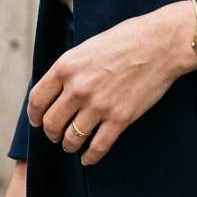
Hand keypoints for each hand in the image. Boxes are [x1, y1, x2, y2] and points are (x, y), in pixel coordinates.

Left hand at [27, 0, 196, 166]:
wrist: (161, 43)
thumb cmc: (127, 39)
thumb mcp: (88, 46)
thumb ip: (70, 68)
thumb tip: (57, 89)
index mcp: (66, 66)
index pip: (37, 100)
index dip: (35, 115)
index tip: (38, 121)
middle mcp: (78, 88)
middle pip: (51, 123)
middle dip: (52, 133)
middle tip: (57, 135)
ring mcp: (99, 105)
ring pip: (71, 139)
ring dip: (69, 145)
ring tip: (72, 145)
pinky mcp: (120, 118)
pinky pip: (98, 147)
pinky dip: (90, 157)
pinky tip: (89, 157)